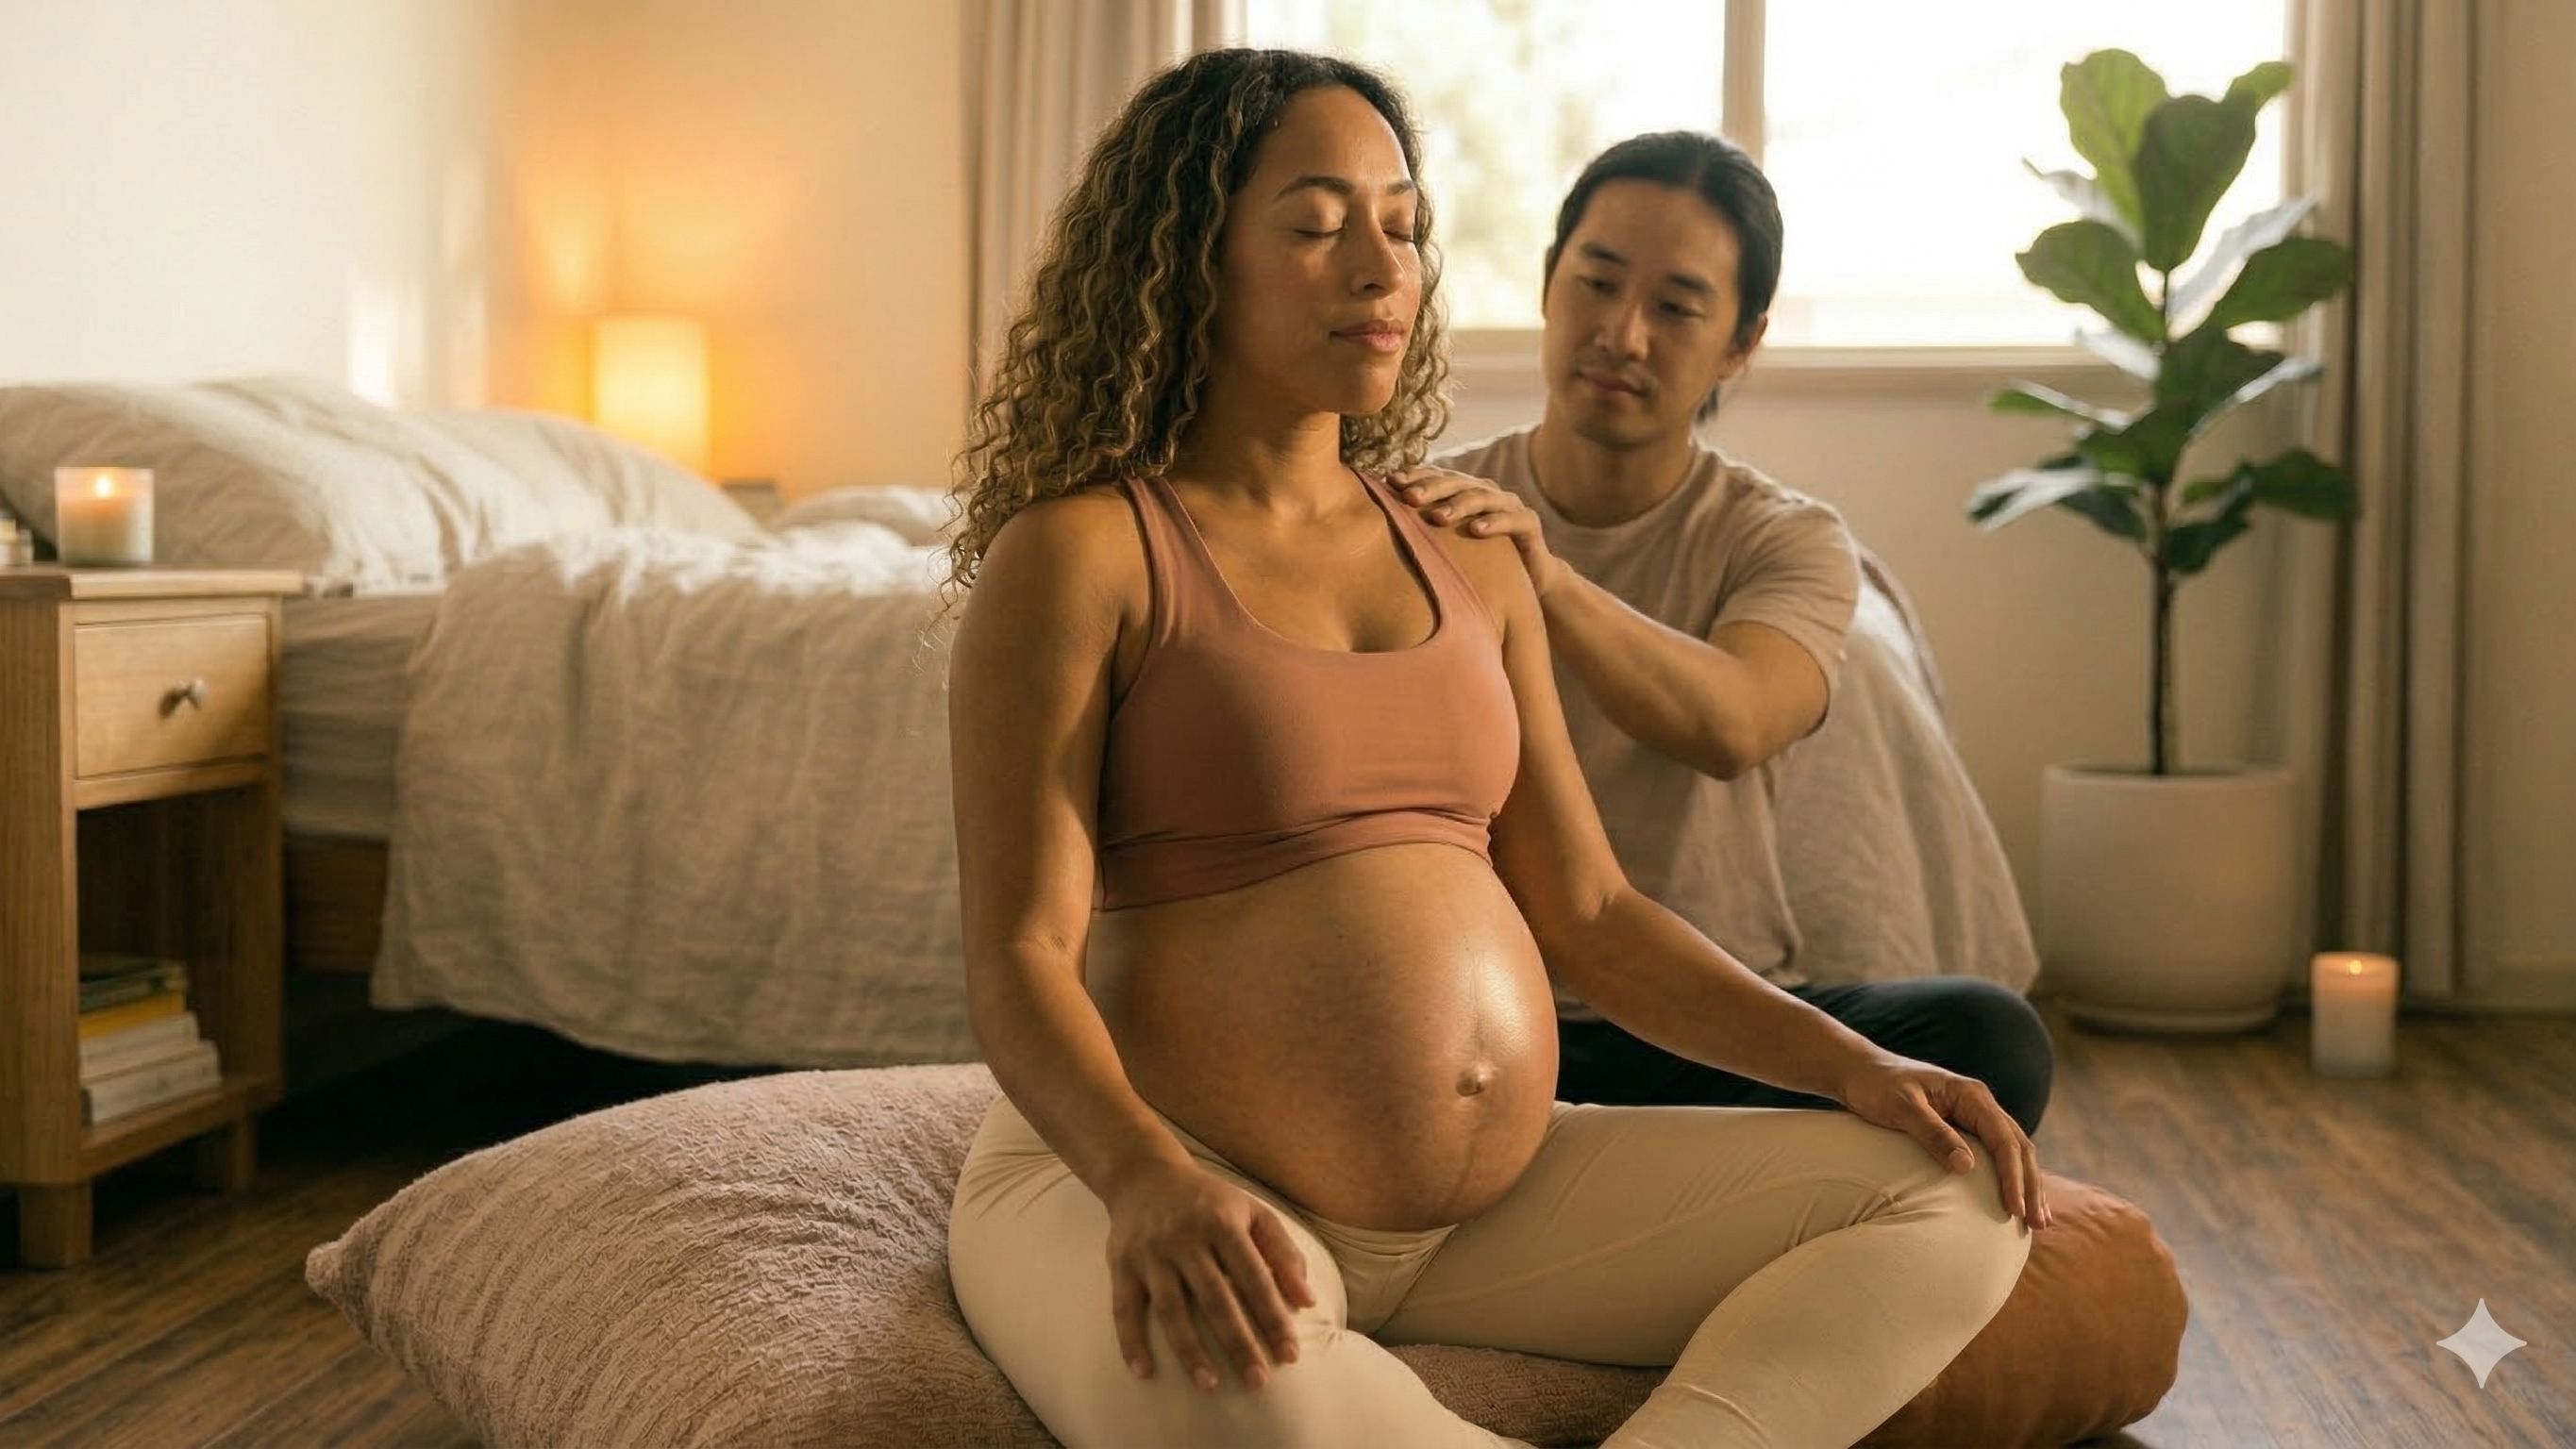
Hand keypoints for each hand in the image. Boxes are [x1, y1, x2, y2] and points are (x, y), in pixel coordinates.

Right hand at [1102, 1157, 1316, 1392]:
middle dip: (1238, 1342)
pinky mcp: (1121, 1265)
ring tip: (1209, 1385)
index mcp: (1223, 1223)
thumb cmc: (1209, 1201)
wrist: (1145, 1175)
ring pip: (1172, 1309)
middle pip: (1215, 1299)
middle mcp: (1186, 1238)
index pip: (1254, 1277)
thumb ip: (1283, 1253)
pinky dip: (1131, 1341)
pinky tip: (1144, 1372)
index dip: (1273, 1316)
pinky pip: (1124, 1308)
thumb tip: (1307, 1300)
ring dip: (1190, 1350)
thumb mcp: (1252, 1212)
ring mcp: (1151, 1254)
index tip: (1290, 1354)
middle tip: (1257, 1381)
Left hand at [1392, 466, 1565, 598]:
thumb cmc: (1480, 560)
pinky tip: (1475, 530)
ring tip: (1437, 517)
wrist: (1529, 577)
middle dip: (1431, 488)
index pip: (1437, 476)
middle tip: (1408, 497)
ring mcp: (1509, 505)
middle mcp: (1486, 492)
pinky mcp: (1529, 524)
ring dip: (1458, 505)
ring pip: (1482, 497)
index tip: (1389, 482)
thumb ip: (1424, 530)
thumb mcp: (1449, 544)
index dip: (1415, 476)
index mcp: (1464, 491)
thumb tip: (1376, 527)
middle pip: (1456, 482)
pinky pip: (1512, 520)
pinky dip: (1494, 523)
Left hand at [1833, 1053, 2051, 1230]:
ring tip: (2036, 1220)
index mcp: (1971, 1095)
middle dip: (2031, 1185)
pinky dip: (2010, 1177)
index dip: (2013, 1176)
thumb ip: (1933, 1133)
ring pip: (2013, 1151)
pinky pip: (1996, 1153)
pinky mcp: (1964, 1126)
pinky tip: (2014, 1199)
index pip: (2004, 1139)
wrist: (1860, 1071)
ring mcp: (1974, 1114)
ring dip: (2027, 1184)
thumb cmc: (1877, 1087)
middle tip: (2037, 1224)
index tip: (2015, 1209)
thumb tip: (1967, 1167)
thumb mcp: (1902, 1108)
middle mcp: (1980, 1103)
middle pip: (2019, 1146)